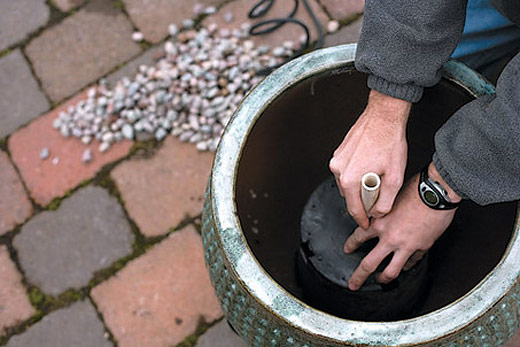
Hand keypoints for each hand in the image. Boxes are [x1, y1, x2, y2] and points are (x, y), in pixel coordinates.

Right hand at [329, 90, 410, 228]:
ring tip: (376, 175)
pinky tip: (370, 164)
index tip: (367, 223)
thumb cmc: (390, 142)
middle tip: (379, 193)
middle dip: (363, 199)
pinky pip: (346, 170)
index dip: (362, 219)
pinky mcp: (338, 153)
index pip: (353, 209)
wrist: (384, 116)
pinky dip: (356, 172)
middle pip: (349, 196)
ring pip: (347, 183)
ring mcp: (337, 160)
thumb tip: (378, 213)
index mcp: (350, 180)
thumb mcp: (395, 177)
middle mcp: (339, 170)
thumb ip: (385, 201)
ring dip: (359, 185)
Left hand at [345, 162, 461, 290]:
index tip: (347, 250)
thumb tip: (378, 214)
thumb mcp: (390, 198)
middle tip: (353, 284)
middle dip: (358, 276)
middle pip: (368, 264)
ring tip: (380, 280)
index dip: (350, 245)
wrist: (435, 193)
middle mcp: (390, 237)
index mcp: (380, 223)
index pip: (358, 237)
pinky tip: (405, 267)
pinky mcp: (421, 247)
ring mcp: (405, 245)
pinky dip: (407, 266)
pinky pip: (412, 262)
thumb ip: (383, 210)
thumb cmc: (415, 190)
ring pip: (391, 271)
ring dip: (384, 278)